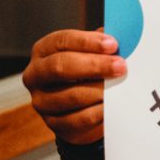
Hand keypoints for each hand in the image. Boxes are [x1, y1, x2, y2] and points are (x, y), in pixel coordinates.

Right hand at [22, 29, 126, 144]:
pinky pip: (78, 119)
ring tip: (120, 86)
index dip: (88, 42)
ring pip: (71, 95)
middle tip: (121, 66)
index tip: (113, 44)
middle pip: (61, 66)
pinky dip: (99, 112)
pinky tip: (113, 105)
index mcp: (44, 50)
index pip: (62, 41)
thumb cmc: (88, 67)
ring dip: (99, 90)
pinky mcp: (53, 123)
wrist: (81, 102)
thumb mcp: (93, 50)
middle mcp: (36, 75)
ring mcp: (42, 101)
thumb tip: (124, 37)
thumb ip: (103, 44)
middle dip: (94, 65)